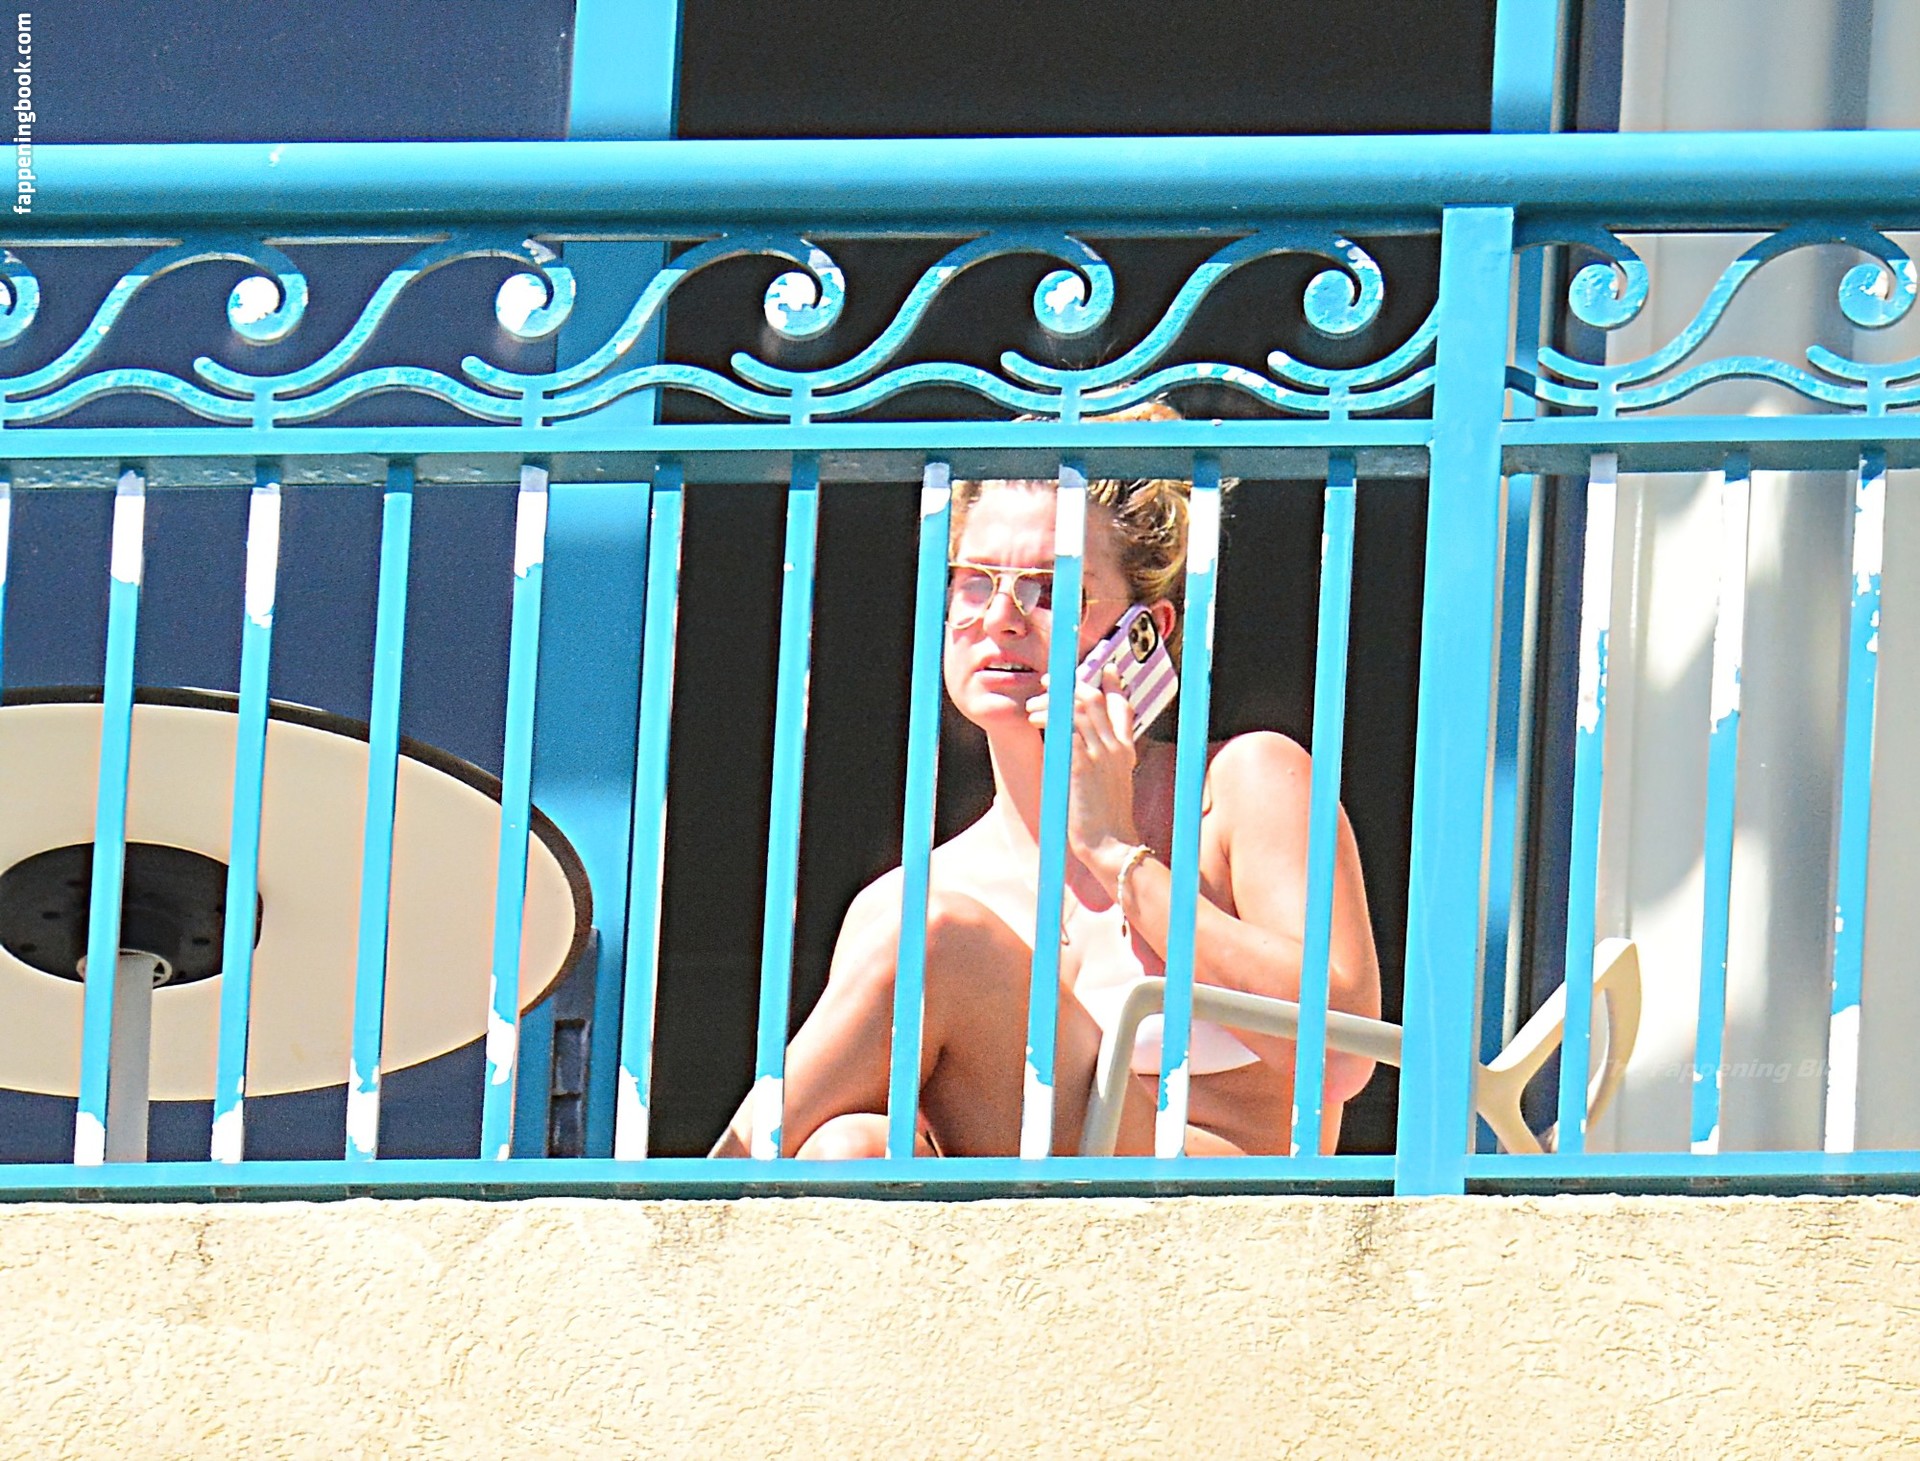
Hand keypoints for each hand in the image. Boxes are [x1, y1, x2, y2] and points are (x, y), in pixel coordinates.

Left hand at [1027, 666, 1140, 884]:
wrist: (1112, 846)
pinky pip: (1065, 727)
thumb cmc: (1107, 822)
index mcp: (1126, 751)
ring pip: (1078, 707)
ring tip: (1033, 708)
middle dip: (1069, 686)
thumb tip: (1076, 748)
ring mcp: (1101, 754)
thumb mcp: (1113, 785)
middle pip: (1095, 699)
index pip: (1123, 707)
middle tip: (1048, 683)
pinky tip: (1036, 719)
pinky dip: (1048, 717)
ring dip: (1052, 701)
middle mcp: (1116, 747)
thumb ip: (1102, 762)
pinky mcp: (1082, 764)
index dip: (1112, 685)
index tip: (1105, 670)